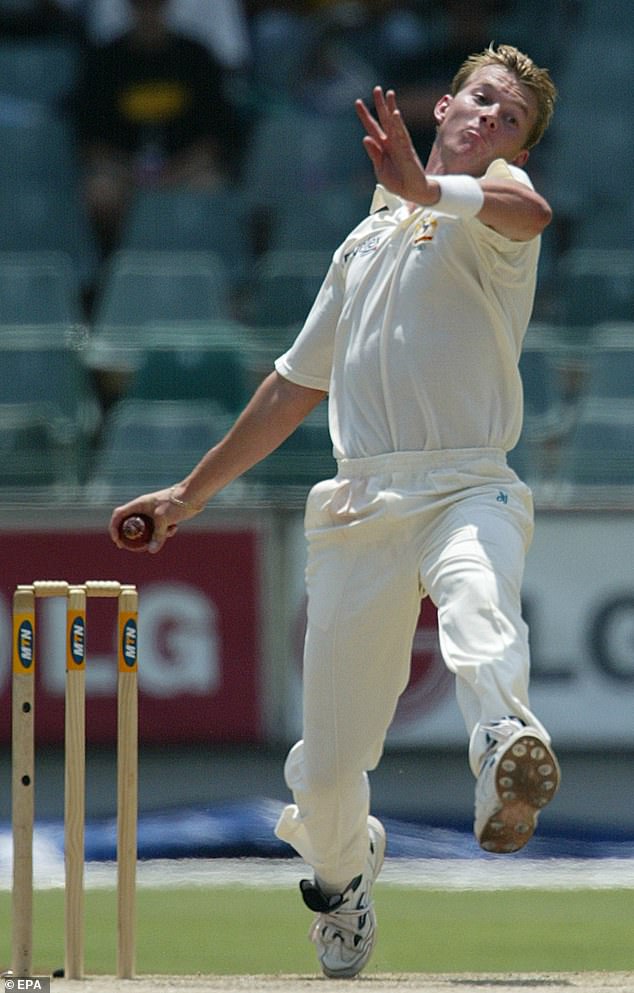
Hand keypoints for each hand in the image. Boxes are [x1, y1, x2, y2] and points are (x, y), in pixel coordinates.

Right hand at [109, 486, 197, 553]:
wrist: (193, 494)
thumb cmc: (176, 502)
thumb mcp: (164, 520)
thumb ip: (157, 536)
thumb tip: (152, 550)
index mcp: (139, 504)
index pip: (119, 515)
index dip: (114, 527)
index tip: (117, 541)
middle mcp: (144, 507)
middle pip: (131, 523)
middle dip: (133, 537)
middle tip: (131, 548)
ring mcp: (154, 511)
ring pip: (147, 528)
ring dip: (154, 535)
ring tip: (166, 534)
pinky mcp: (164, 515)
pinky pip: (159, 527)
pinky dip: (165, 531)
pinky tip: (175, 527)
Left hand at [355, 86, 438, 205]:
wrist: (411, 192)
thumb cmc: (396, 182)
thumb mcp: (380, 169)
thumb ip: (373, 154)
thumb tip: (365, 137)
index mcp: (382, 147)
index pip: (372, 127)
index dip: (365, 115)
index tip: (358, 102)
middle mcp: (391, 142)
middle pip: (384, 119)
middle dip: (380, 104)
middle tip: (377, 89)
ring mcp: (400, 144)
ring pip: (394, 123)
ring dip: (391, 108)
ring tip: (389, 93)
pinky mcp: (407, 150)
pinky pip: (402, 135)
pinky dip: (397, 124)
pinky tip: (395, 113)